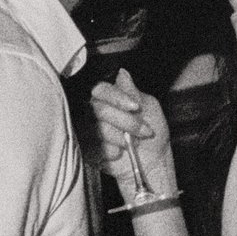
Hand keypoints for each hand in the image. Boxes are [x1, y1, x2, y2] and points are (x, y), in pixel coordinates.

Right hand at [88, 69, 179, 208]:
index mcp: (109, 97)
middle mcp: (95, 111)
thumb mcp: (149, 108)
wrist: (151, 162)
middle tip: (143, 131)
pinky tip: (118, 153)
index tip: (136, 108)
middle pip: (98, 109)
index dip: (117, 98)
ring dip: (119, 137)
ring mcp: (87, 130)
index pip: (101, 89)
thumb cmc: (152, 132)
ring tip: (131, 144)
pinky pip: (92, 147)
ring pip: (96, 129)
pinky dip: (110, 151)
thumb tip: (122, 73)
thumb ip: (133, 92)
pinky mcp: (84, 149)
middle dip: (125, 122)